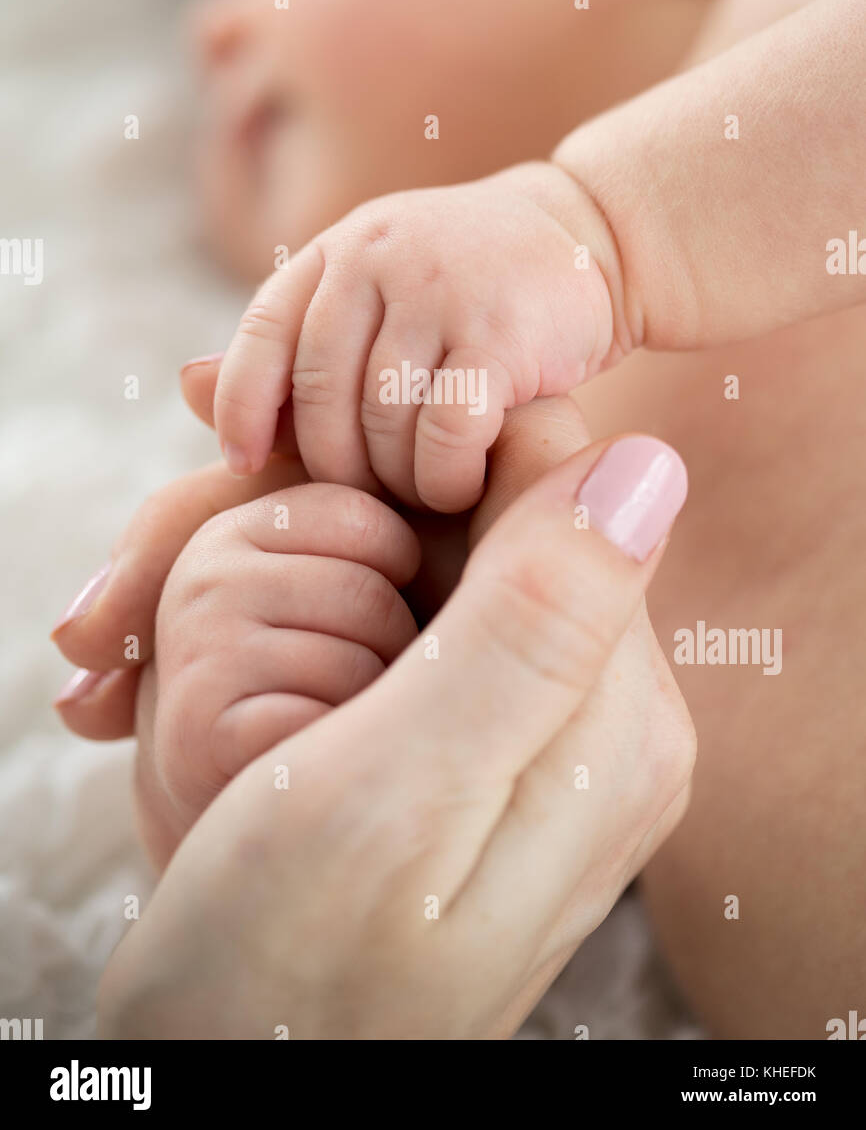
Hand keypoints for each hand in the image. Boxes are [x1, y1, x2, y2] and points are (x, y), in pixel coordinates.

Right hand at [99, 428, 692, 1039]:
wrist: (240, 1078)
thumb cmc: (291, 957)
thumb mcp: (406, 784)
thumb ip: (533, 620)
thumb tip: (648, 462)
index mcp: (613, 718)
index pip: (553, 490)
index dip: (427, 485)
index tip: (331, 569)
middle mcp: (603, 726)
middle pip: (488, 534)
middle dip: (367, 565)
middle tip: (289, 705)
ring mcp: (542, 748)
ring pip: (426, 579)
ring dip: (330, 614)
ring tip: (279, 743)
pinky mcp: (478, 766)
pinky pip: (403, 643)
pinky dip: (328, 659)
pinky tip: (287, 748)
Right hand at [135, 482, 418, 869]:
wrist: (240, 809)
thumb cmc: (316, 684)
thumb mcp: (335, 583)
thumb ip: (378, 526)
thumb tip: (484, 471)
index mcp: (235, 528)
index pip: (369, 522)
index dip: (400, 579)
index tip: (367, 620)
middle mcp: (203, 579)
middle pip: (368, 594)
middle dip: (393, 650)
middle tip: (356, 687)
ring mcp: (197, 653)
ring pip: (355, 664)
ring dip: (374, 708)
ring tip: (336, 723)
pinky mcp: (199, 731)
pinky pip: (325, 725)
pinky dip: (341, 757)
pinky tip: (311, 760)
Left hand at [211, 160, 629, 511]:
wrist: (592, 237)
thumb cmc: (470, 291)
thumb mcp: (376, 298)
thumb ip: (295, 348)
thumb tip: (186, 390)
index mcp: (340, 250)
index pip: (263, 334)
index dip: (244, 408)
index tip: (245, 466)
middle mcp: (379, 258)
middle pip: (322, 399)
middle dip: (339, 466)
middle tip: (372, 496)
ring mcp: (440, 290)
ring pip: (380, 426)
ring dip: (398, 480)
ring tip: (424, 488)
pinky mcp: (501, 332)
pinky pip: (443, 436)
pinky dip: (445, 478)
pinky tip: (463, 481)